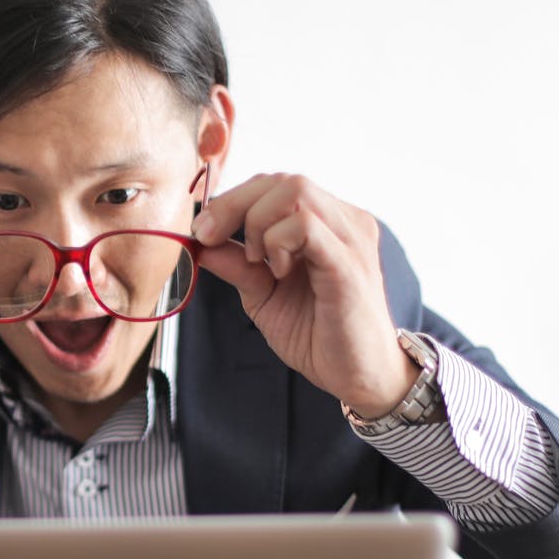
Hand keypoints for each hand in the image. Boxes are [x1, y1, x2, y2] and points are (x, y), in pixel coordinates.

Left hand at [191, 174, 414, 416]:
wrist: (358, 377)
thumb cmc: (318, 335)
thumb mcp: (264, 296)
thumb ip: (238, 266)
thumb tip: (200, 243)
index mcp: (328, 223)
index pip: (276, 185)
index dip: (233, 200)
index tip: (203, 231)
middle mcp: (345, 221)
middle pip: (283, 181)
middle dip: (234, 204)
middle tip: (209, 238)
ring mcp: (351, 238)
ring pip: (296, 191)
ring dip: (257, 222)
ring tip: (257, 261)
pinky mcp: (349, 264)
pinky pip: (307, 226)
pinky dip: (277, 242)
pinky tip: (276, 271)